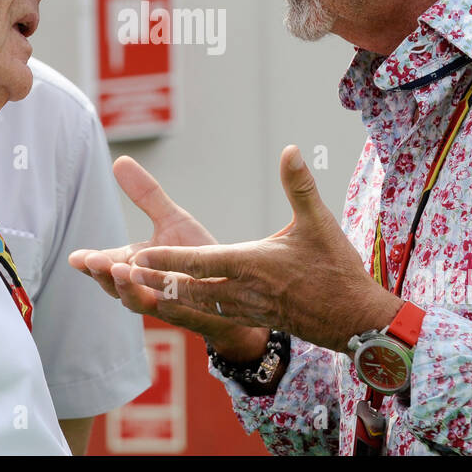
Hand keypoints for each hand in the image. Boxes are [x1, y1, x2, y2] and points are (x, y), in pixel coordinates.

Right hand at [69, 156, 267, 358]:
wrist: (234, 281)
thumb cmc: (195, 252)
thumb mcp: (171, 219)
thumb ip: (146, 195)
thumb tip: (120, 160)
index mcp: (133, 264)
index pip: (103, 265)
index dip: (89, 263)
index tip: (75, 258)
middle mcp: (141, 286)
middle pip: (113, 285)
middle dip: (102, 274)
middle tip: (93, 261)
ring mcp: (161, 303)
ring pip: (136, 301)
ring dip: (126, 287)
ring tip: (121, 271)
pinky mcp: (185, 313)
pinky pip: (171, 310)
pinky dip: (164, 299)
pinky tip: (163, 286)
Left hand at [128, 145, 400, 351]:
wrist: (356, 321)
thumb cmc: (337, 269)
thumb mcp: (320, 223)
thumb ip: (299, 186)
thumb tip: (290, 150)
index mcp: (255, 265)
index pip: (203, 261)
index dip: (170, 257)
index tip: (140, 254)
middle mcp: (243, 291)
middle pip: (187, 287)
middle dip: (151, 281)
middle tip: (115, 273)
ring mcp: (245, 309)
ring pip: (193, 305)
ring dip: (160, 296)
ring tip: (129, 287)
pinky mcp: (250, 318)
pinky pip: (207, 315)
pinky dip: (182, 309)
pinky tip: (167, 303)